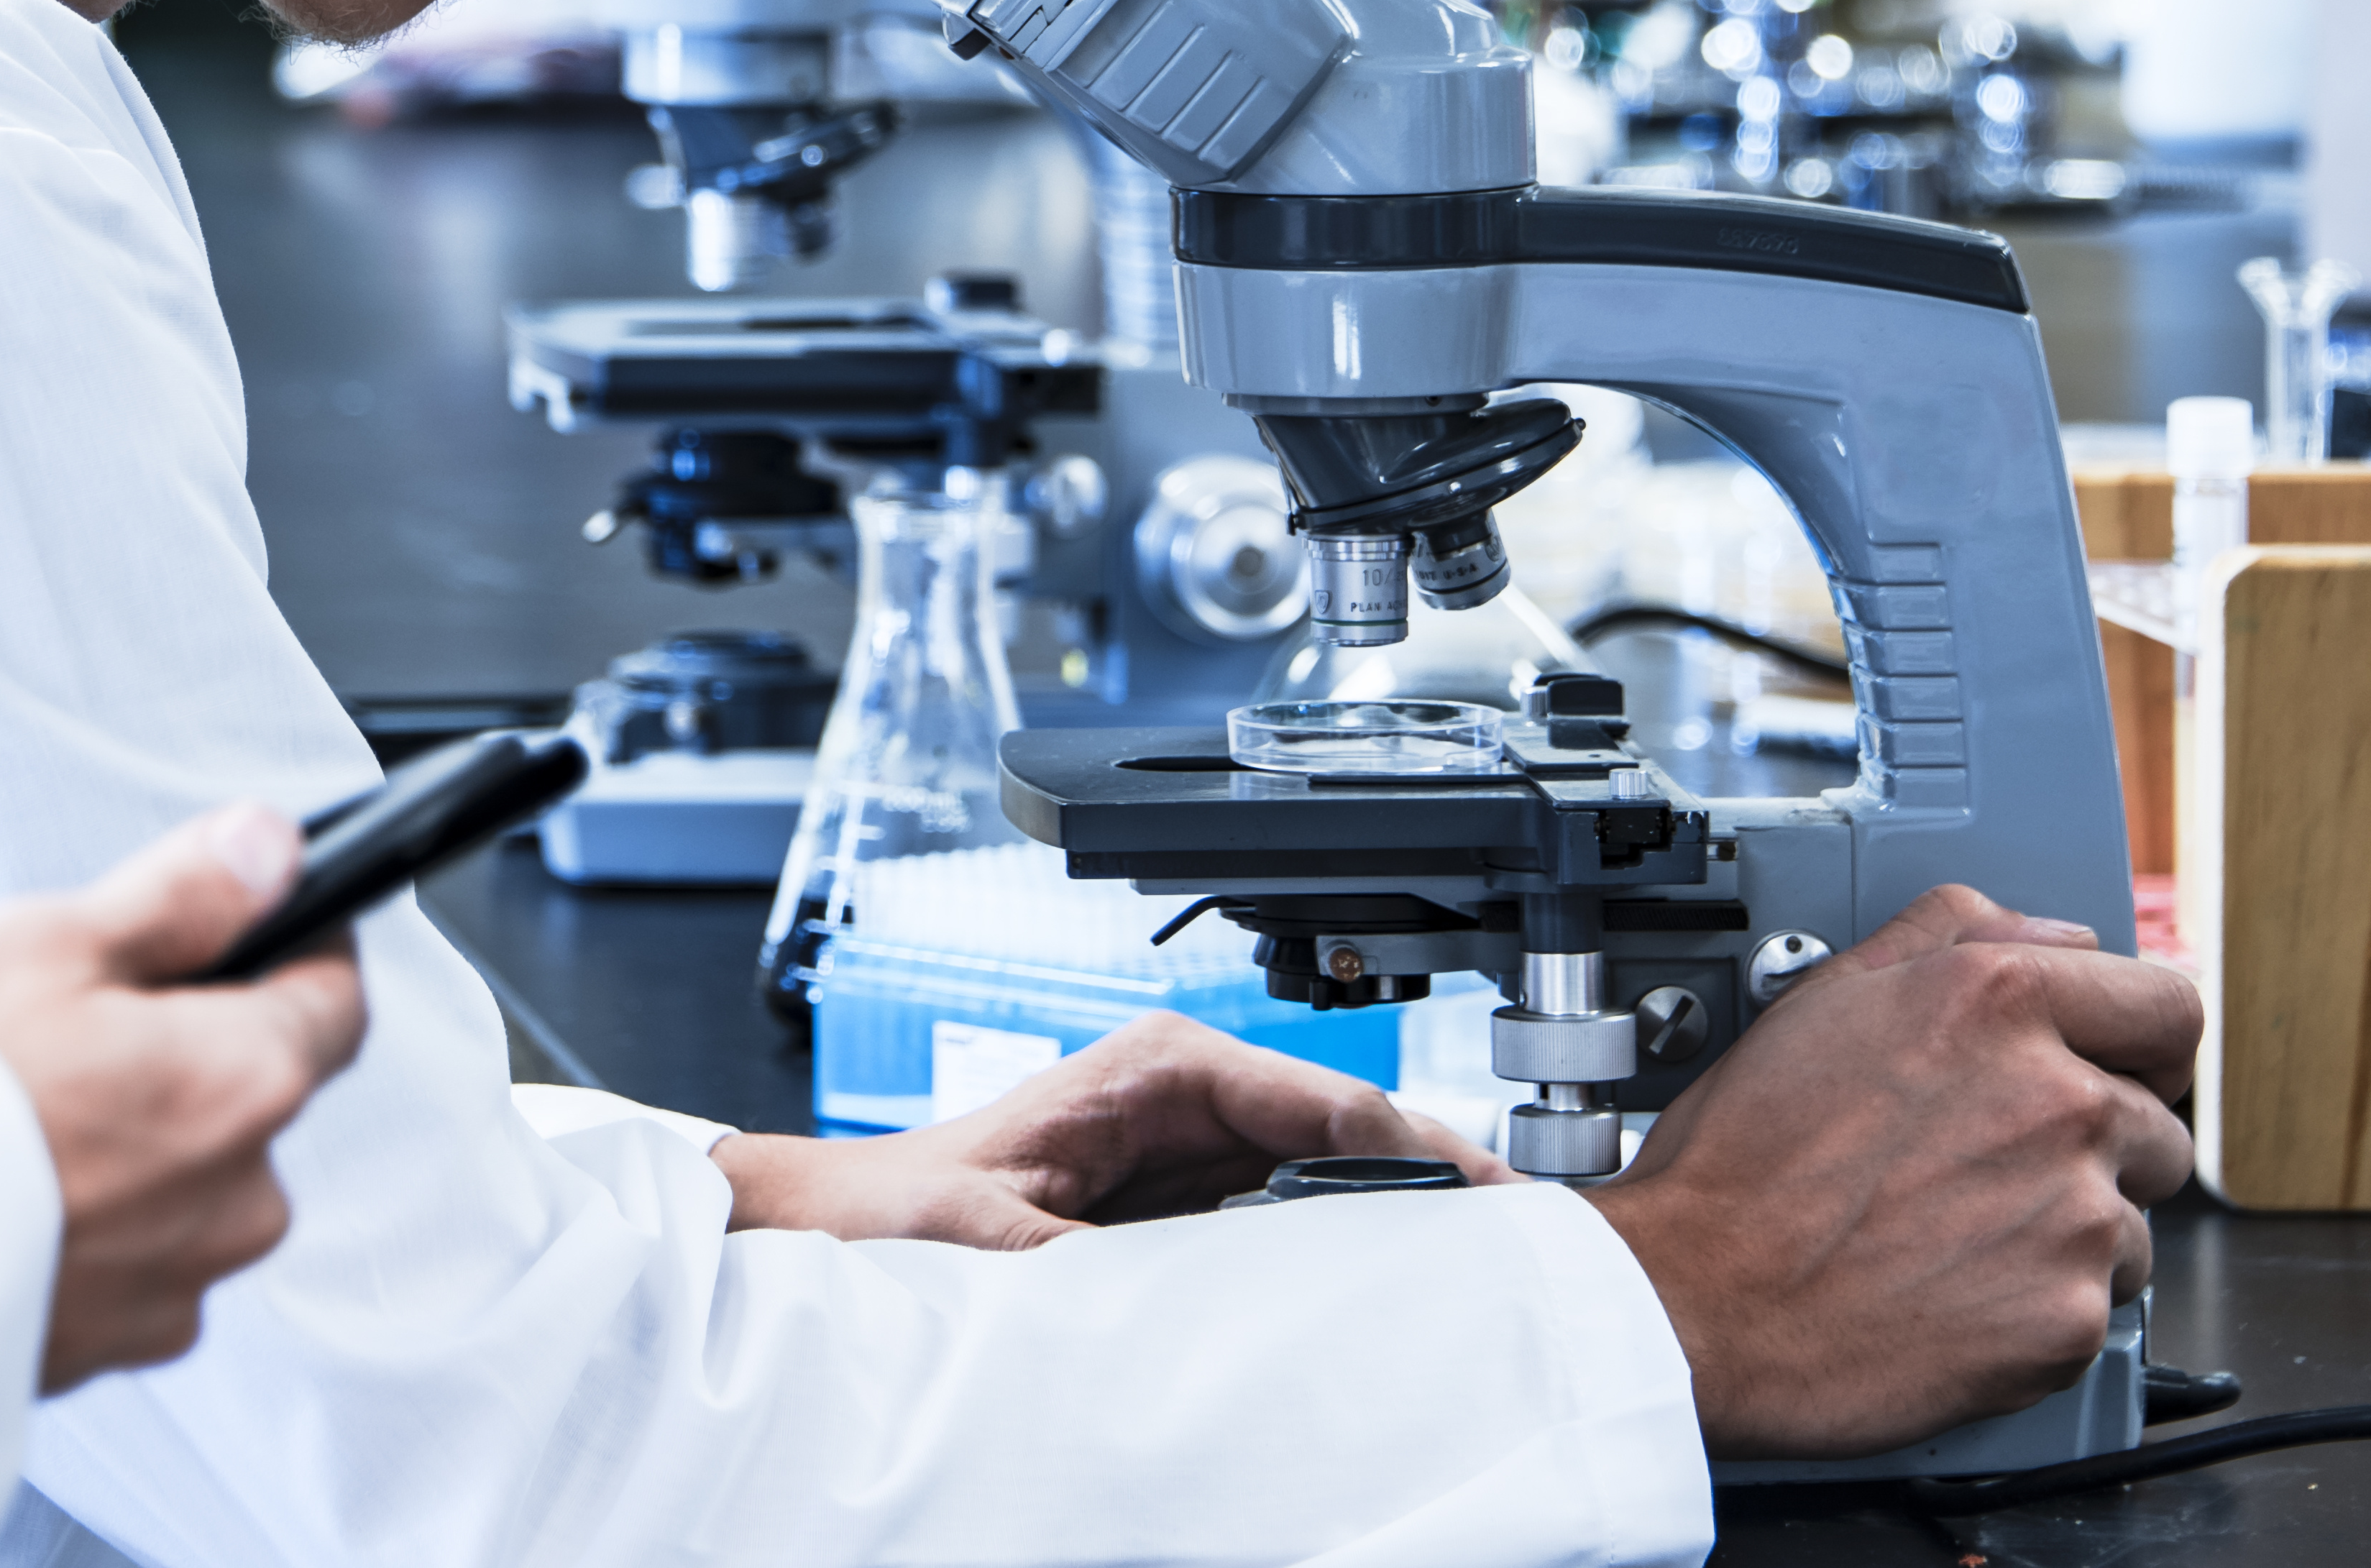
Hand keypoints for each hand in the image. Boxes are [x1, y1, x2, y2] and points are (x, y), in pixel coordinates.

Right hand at [0, 805, 371, 1391]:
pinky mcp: (101, 1355)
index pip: (335, 1002)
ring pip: (184, 1188)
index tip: (235, 924)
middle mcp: (234, 1206)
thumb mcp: (49, 938)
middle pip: (250, 1098)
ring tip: (7, 1116)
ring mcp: (169, 1294)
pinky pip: (124, 1267)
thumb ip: (184, 894)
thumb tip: (269, 849)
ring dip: (129, 1147)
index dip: (290, 946)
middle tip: (62, 1024)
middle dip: (181, 1053)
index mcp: (243, 1086)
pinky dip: (80, 1227)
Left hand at [714, 1009, 1505, 1249]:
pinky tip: (1397, 1288)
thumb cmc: (904, 1201)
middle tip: (1521, 1247)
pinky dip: (1350, 1246)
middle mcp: (1189, 1091)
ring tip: (1482, 1271)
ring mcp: (1196, 1141)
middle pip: (1349, 1129)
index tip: (1487, 1201)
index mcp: (1159, 1068)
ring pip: (1334, 1171)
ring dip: (1400, 1217)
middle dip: (1433, 1180)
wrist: (849, 1221)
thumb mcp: (997, 1235)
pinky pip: (1296, 1213)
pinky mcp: (1191, 1195)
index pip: (1324, 1099)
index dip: (1416, 1149)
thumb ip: (1094, 1265)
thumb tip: (1186, 1302)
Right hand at [1582, 884, 2200, 1458]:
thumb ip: (1953, 935)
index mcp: (2002, 1003)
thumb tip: (2046, 931)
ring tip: (1964, 1235)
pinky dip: (2043, 1310)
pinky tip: (1959, 1291)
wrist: (1700, 1300)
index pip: (2168, 1006)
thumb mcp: (1824, 996)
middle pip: (2161, 1129)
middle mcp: (2058, 1102)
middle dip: (2098, 1150)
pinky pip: (2099, 1309)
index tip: (2122, 1069)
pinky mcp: (2070, 1318)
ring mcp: (2074, 1215)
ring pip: (2132, 1227)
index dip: (2142, 1044)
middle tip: (2001, 1169)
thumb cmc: (1743, 1160)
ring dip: (2071, 1235)